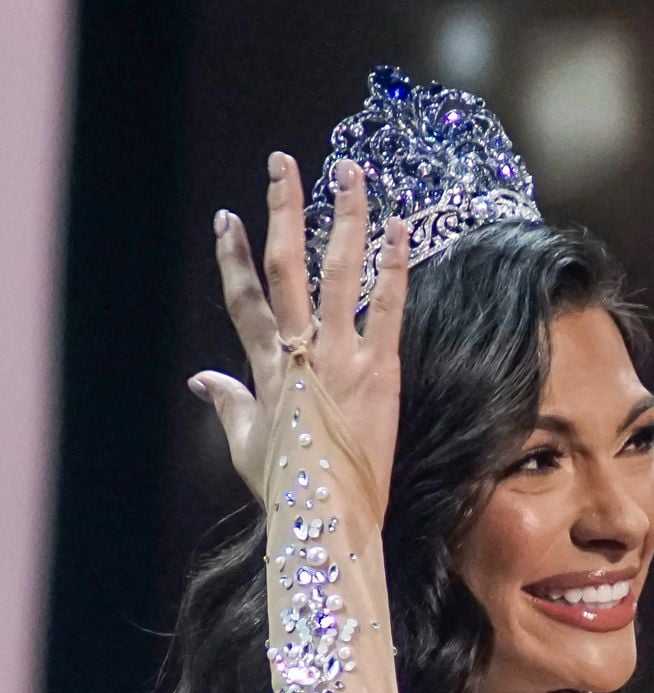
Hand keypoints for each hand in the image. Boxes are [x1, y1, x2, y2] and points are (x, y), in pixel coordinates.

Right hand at [189, 151, 407, 508]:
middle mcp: (301, 351)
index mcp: (266, 368)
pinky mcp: (381, 370)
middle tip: (283, 163)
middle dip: (284, 209)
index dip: (233, 256)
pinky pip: (387, 305)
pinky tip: (401, 226)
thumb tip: (200, 379)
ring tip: (351, 172)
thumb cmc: (289, 487)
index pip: (244, 299)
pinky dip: (394, 264)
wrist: (330, 515)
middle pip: (287, 264)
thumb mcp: (248, 444)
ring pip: (339, 269)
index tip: (228, 218)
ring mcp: (342, 356)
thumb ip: (227, 402)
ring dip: (345, 215)